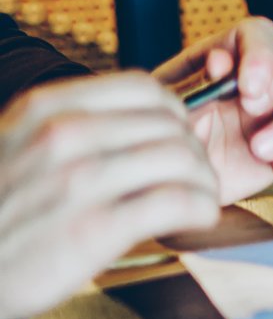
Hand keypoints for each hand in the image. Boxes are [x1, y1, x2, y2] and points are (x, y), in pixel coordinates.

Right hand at [0, 73, 219, 318]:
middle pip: (171, 126)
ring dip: (205, 181)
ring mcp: (78, 181)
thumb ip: (81, 128)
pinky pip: (179, 201)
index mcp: (45, 109)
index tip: (176, 138)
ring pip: (184, 159)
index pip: (145, 88)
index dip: (175, 114)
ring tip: (200, 199)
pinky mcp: (93, 229)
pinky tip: (196, 218)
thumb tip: (174, 118)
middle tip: (194, 178)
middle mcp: (63, 136)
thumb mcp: (20, 146)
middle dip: (195, 151)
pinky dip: (202, 208)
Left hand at [154, 17, 272, 201]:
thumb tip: (222, 61)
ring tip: (260, 150)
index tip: (248, 88)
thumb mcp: (164, 109)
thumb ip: (193, 84)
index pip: (259, 32)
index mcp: (227, 54)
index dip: (262, 54)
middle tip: (257, 108)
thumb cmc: (160, 141)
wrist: (168, 187)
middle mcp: (263, 75)